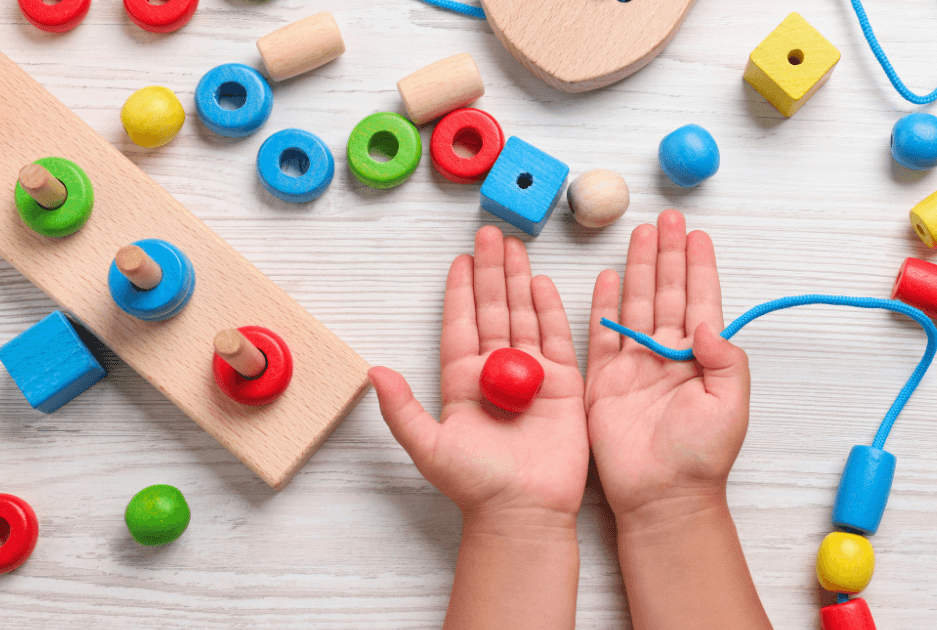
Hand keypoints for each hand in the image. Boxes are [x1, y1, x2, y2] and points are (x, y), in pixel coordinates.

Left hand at [370, 226, 587, 527]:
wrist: (523, 511)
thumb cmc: (475, 485)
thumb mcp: (427, 446)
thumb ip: (400, 408)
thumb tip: (373, 371)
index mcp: (463, 382)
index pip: (461, 325)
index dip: (460, 291)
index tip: (460, 260)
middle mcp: (497, 372)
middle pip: (493, 310)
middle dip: (492, 271)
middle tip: (490, 233)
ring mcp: (532, 375)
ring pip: (523, 315)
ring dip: (518, 280)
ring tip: (515, 244)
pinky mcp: (564, 385)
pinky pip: (558, 338)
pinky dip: (551, 309)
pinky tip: (543, 282)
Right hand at [586, 209, 750, 526]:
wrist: (661, 497)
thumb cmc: (701, 458)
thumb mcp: (731, 407)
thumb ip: (725, 361)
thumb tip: (707, 323)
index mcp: (701, 359)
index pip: (701, 301)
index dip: (698, 266)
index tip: (696, 234)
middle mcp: (667, 355)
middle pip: (668, 292)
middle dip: (667, 254)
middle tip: (666, 218)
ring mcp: (635, 366)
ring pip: (636, 304)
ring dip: (639, 269)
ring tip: (639, 233)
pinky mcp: (605, 381)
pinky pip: (601, 335)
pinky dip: (602, 306)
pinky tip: (605, 278)